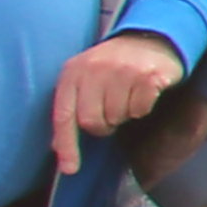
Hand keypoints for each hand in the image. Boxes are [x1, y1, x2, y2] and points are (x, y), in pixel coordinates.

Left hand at [48, 35, 185, 176]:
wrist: (149, 38)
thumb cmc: (112, 66)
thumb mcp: (83, 79)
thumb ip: (71, 107)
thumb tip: (58, 147)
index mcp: (72, 72)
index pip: (64, 115)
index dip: (67, 145)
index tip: (70, 169)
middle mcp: (94, 69)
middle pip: (92, 121)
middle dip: (104, 125)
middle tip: (112, 113)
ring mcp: (121, 71)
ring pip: (118, 117)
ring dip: (125, 114)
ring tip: (128, 97)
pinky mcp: (148, 75)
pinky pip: (140, 109)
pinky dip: (143, 107)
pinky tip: (143, 93)